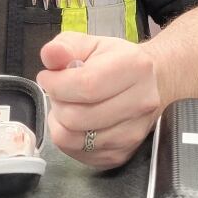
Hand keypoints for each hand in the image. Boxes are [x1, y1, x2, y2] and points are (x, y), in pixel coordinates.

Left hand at [36, 32, 160, 168]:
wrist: (149, 83)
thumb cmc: (114, 60)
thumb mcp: (89, 43)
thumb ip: (65, 46)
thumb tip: (50, 54)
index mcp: (133, 68)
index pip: (85, 86)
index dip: (56, 84)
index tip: (47, 77)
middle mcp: (140, 103)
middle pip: (77, 117)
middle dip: (57, 102)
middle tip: (60, 91)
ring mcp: (133, 134)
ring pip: (73, 138)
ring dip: (61, 121)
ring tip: (70, 104)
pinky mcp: (121, 154)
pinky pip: (77, 153)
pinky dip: (68, 137)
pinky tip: (77, 121)